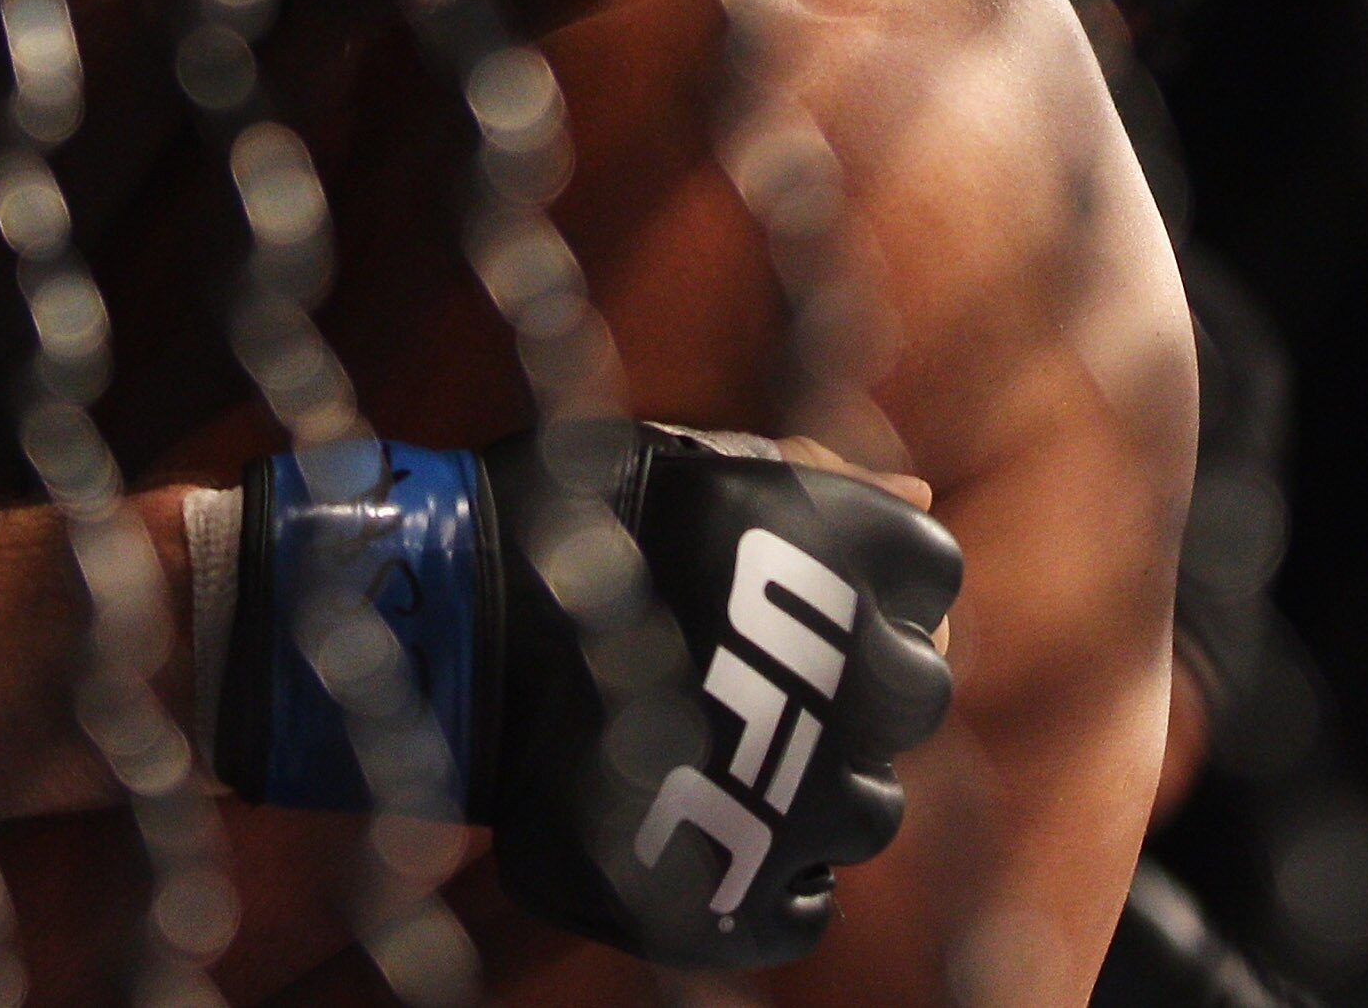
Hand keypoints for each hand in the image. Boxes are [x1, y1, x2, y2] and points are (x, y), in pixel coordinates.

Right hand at [213, 425, 959, 969]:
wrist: (434, 634)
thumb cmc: (553, 522)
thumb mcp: (686, 464)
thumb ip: (813, 476)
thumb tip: (925, 495)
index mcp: (854, 554)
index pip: (933, 581)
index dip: (865, 587)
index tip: (791, 589)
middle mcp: (864, 682)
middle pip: (915, 696)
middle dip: (844, 686)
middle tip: (736, 670)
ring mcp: (814, 803)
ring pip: (869, 809)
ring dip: (804, 781)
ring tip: (695, 746)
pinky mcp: (749, 898)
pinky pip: (805, 903)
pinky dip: (758, 876)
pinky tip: (684, 822)